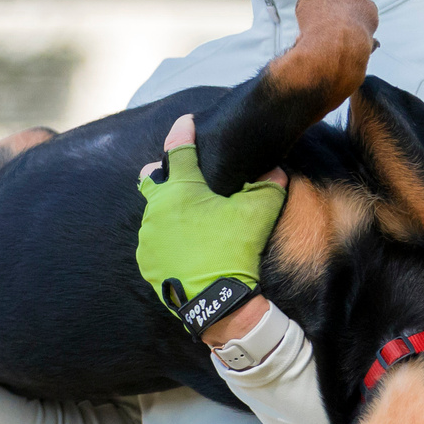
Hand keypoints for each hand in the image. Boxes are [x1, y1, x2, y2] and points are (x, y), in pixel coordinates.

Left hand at [137, 114, 286, 336]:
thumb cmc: (233, 251)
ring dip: (169, 212)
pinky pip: (154, 242)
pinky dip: (167, 240)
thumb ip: (268, 186)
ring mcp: (147, 237)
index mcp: (180, 190)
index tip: (186, 122)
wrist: (216, 302)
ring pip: (153, 213)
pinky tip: (185, 247)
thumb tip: (277, 170)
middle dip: (162, 173)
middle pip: (151, 179)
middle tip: (181, 178)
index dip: (182, 131)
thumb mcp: (257, 214)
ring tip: (191, 221)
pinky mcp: (146, 262)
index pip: (178, 149)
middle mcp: (156, 209)